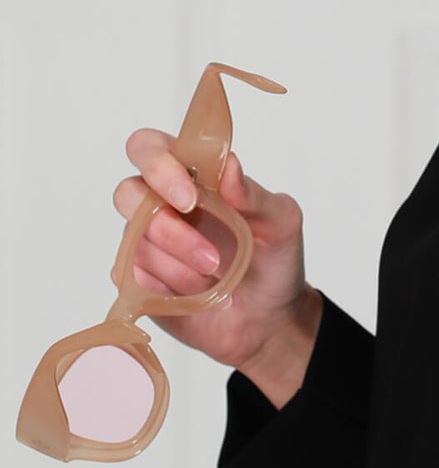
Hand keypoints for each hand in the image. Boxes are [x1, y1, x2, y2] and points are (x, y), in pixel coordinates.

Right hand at [112, 127, 315, 372]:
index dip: (159, 166)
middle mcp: (162, 202)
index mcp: (194, 175)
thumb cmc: (275, 260)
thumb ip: (255, 194)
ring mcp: (145, 241)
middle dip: (168, 229)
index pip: (150, 148)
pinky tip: (195, 296)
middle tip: (211, 259)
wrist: (270, 319)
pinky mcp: (137, 279)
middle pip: (127, 194)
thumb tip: (230, 164)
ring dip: (177, 267)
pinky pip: (129, 276)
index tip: (189, 199)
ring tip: (215, 281)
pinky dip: (165, 289)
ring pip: (133, 241)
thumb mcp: (282, 223)